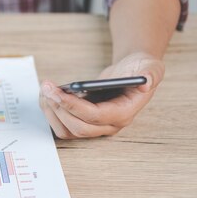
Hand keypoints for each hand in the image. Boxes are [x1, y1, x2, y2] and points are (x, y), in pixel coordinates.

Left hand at [39, 52, 164, 138]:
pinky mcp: (83, 123)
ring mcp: (95, 127)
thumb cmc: (139, 70)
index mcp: (124, 114)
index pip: (95, 116)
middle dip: (59, 108)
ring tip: (44, 90)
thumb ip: (151, 74)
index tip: (56, 92)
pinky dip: (51, 112)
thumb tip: (147, 81)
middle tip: (46, 88)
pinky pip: (63, 125)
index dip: (74, 106)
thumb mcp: (150, 67)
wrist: (130, 73)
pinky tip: (47, 94)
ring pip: (67, 130)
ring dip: (51, 112)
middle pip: (78, 127)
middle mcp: (109, 125)